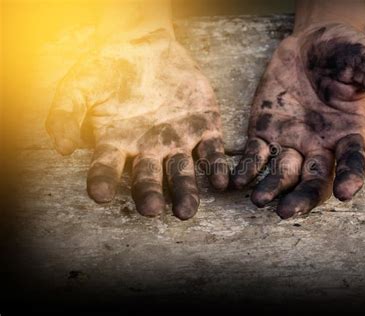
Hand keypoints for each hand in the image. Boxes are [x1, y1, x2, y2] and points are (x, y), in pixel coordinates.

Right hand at [46, 31, 228, 219]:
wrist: (146, 44)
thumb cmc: (109, 69)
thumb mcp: (79, 85)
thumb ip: (66, 114)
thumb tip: (63, 148)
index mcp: (118, 143)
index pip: (106, 167)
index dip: (102, 180)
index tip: (99, 194)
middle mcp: (149, 148)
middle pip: (148, 177)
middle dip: (149, 194)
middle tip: (150, 210)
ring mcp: (178, 139)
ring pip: (182, 171)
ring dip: (186, 191)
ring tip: (187, 209)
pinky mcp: (205, 126)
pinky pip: (212, 150)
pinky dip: (216, 166)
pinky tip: (221, 181)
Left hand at [232, 22, 364, 218]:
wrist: (311, 40)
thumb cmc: (346, 51)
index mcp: (348, 134)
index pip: (352, 162)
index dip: (351, 178)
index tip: (347, 193)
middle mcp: (320, 145)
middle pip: (313, 179)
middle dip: (302, 197)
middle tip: (287, 212)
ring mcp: (291, 141)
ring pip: (282, 173)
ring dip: (271, 189)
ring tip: (260, 200)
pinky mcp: (266, 131)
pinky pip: (256, 154)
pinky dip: (248, 168)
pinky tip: (239, 180)